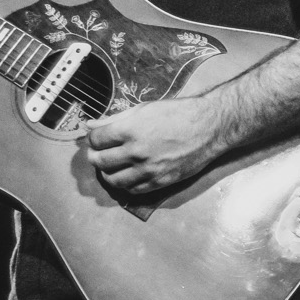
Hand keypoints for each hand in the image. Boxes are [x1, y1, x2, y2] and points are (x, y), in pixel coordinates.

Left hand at [83, 98, 225, 193]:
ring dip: (107, 173)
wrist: (209, 127)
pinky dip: (125, 184)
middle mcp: (136, 152)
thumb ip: (115, 119)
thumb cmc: (178, 113)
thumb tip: (91, 125)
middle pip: (100, 161)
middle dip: (95, 156)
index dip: (93, 139)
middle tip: (98, 153)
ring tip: (111, 167)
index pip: (96, 140)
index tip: (97, 138)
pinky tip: (127, 176)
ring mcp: (148, 169)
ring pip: (113, 179)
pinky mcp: (160, 181)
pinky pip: (133, 189)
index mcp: (129, 130)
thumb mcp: (144, 110)